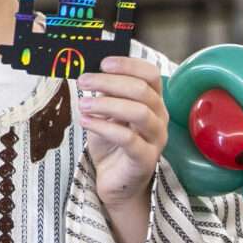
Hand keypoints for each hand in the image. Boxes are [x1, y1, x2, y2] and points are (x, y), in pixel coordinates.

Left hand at [77, 56, 168, 210]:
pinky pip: (128, 138)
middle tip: (83, 81)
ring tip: (82, 104)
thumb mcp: (106, 112)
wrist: (114, 179)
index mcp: (152, 100)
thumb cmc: (111, 142)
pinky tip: (85, 121)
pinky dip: (103, 126)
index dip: (128, 64)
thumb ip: (105, 93)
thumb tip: (91, 72)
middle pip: (142, 90)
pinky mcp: (145, 158)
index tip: (103, 63)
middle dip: (109, 82)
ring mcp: (156, 139)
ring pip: (138, 112)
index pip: (150, 74)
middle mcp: (159, 117)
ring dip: (106, 104)